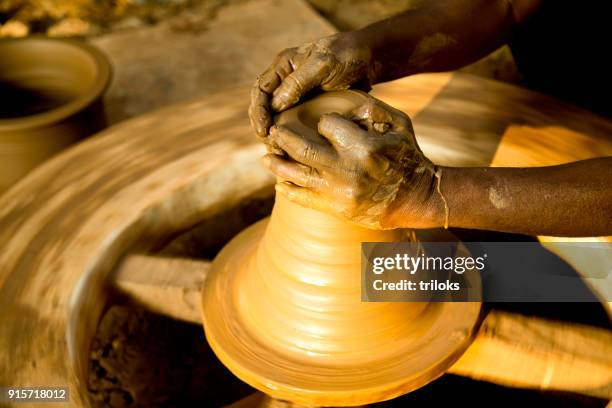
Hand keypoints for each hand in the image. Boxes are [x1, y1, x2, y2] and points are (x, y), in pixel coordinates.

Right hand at [249, 32, 376, 145]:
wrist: (370, 60)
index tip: (264, 130)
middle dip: (262, 125)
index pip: (260, 90)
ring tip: (277, 149)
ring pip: (276, 116)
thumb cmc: (347, 56)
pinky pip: (293, 122)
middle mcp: (285, 80)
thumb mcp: (323, 65)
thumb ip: (298, 83)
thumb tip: (275, 106)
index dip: (258, 111)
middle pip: (263, 105)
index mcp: (283, 66)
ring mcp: (296, 95)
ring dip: (274, 132)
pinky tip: (291, 149)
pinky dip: (290, 135)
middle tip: (269, 144)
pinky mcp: (308, 106)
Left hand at [263, 95, 443, 229]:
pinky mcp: (335, 209)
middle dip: (283, 139)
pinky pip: (303, 199)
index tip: (322, 124)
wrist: (415, 200)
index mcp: (363, 146)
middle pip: (302, 150)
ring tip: (266, 157)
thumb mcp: (401, 125)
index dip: (323, 122)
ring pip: (297, 175)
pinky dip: (288, 191)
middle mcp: (347, 169)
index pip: (328, 125)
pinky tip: (278, 183)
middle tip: (273, 133)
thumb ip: (375, 109)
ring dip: (277, 165)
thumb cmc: (408, 158)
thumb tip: (348, 100)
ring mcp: (338, 192)